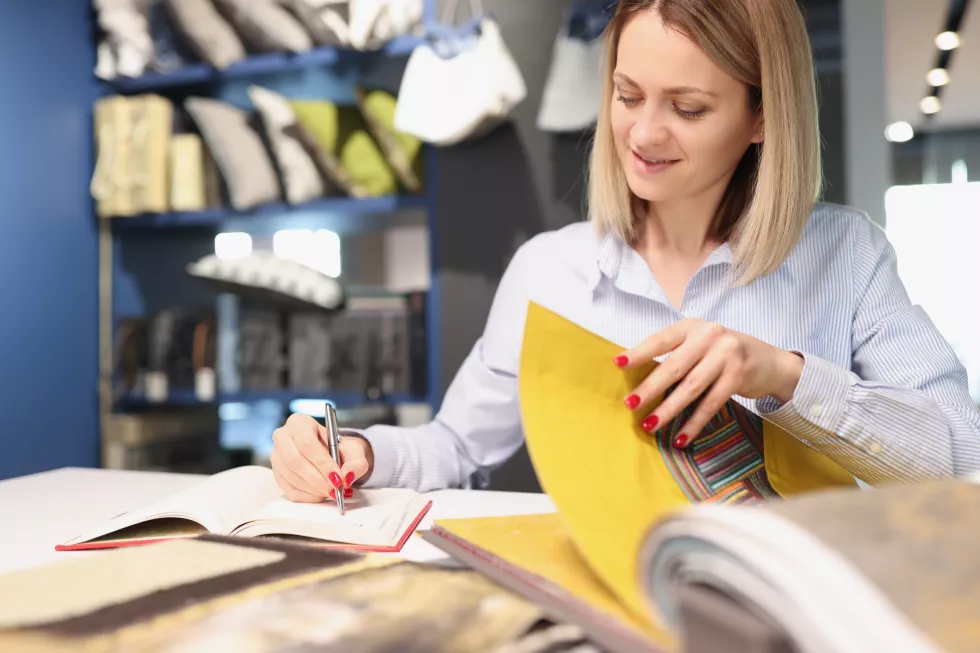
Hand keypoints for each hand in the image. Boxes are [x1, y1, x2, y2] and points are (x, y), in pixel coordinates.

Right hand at [270, 413, 373, 502]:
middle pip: (295, 461)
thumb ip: (356, 462)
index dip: (322, 463)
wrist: (331, 455)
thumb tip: (347, 477)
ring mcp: (276, 456)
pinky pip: (289, 490)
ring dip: (314, 489)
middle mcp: (282, 437)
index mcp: (299, 422)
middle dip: (318, 480)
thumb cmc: (340, 449)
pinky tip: (321, 494)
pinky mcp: (276, 474)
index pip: (307, 443)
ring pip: (292, 477)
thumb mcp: (354, 450)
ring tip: (331, 492)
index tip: (337, 478)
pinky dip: (308, 496)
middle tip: (335, 490)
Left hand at [615, 319, 803, 447]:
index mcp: (692, 327)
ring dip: (669, 409)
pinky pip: (711, 404)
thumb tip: (639, 376)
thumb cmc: (724, 353)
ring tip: (650, 425)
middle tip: (630, 404)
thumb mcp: (701, 344)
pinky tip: (681, 437)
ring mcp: (726, 356)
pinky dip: (694, 423)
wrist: (770, 361)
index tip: (618, 364)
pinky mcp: (738, 376)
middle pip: (674, 366)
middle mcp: (709, 336)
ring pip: (691, 388)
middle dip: (650, 388)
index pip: (660, 340)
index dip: (639, 352)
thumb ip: (676, 354)